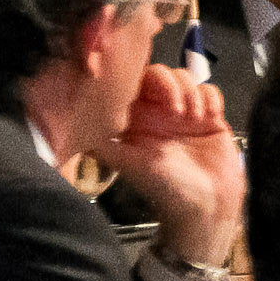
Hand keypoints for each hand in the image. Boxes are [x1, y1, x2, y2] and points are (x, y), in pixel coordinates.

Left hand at [98, 65, 246, 264]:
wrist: (206, 206)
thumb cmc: (165, 188)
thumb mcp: (128, 163)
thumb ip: (101, 144)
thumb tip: (68, 130)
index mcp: (137, 119)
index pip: (135, 82)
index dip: (143, 80)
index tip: (153, 99)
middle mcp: (160, 113)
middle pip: (162, 73)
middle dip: (171, 84)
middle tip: (176, 110)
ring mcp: (186, 113)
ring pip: (187, 78)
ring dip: (192, 92)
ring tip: (194, 118)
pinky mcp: (211, 117)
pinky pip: (210, 91)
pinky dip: (210, 98)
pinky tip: (208, 117)